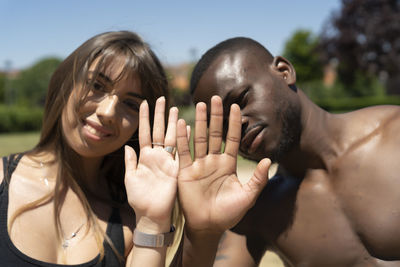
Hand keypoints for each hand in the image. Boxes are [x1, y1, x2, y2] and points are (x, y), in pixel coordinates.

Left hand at [124, 97, 177, 231]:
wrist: (151, 214)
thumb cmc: (138, 199)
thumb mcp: (130, 179)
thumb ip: (130, 162)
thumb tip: (127, 146)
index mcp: (144, 157)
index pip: (144, 133)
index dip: (143, 118)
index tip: (143, 102)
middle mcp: (157, 156)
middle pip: (159, 130)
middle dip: (160, 115)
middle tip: (162, 98)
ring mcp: (167, 161)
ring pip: (171, 137)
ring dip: (173, 123)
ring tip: (174, 108)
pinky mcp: (176, 168)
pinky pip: (180, 151)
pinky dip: (184, 139)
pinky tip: (187, 126)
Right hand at [176, 96, 270, 233]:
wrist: (208, 227)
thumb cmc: (229, 214)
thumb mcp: (247, 197)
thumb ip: (258, 179)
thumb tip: (269, 159)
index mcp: (228, 164)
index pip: (232, 139)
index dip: (234, 123)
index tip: (236, 106)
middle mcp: (213, 161)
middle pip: (215, 134)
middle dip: (216, 116)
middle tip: (215, 98)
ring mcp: (198, 165)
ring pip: (199, 139)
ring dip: (199, 122)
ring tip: (200, 105)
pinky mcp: (185, 172)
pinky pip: (183, 152)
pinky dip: (182, 139)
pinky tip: (182, 124)